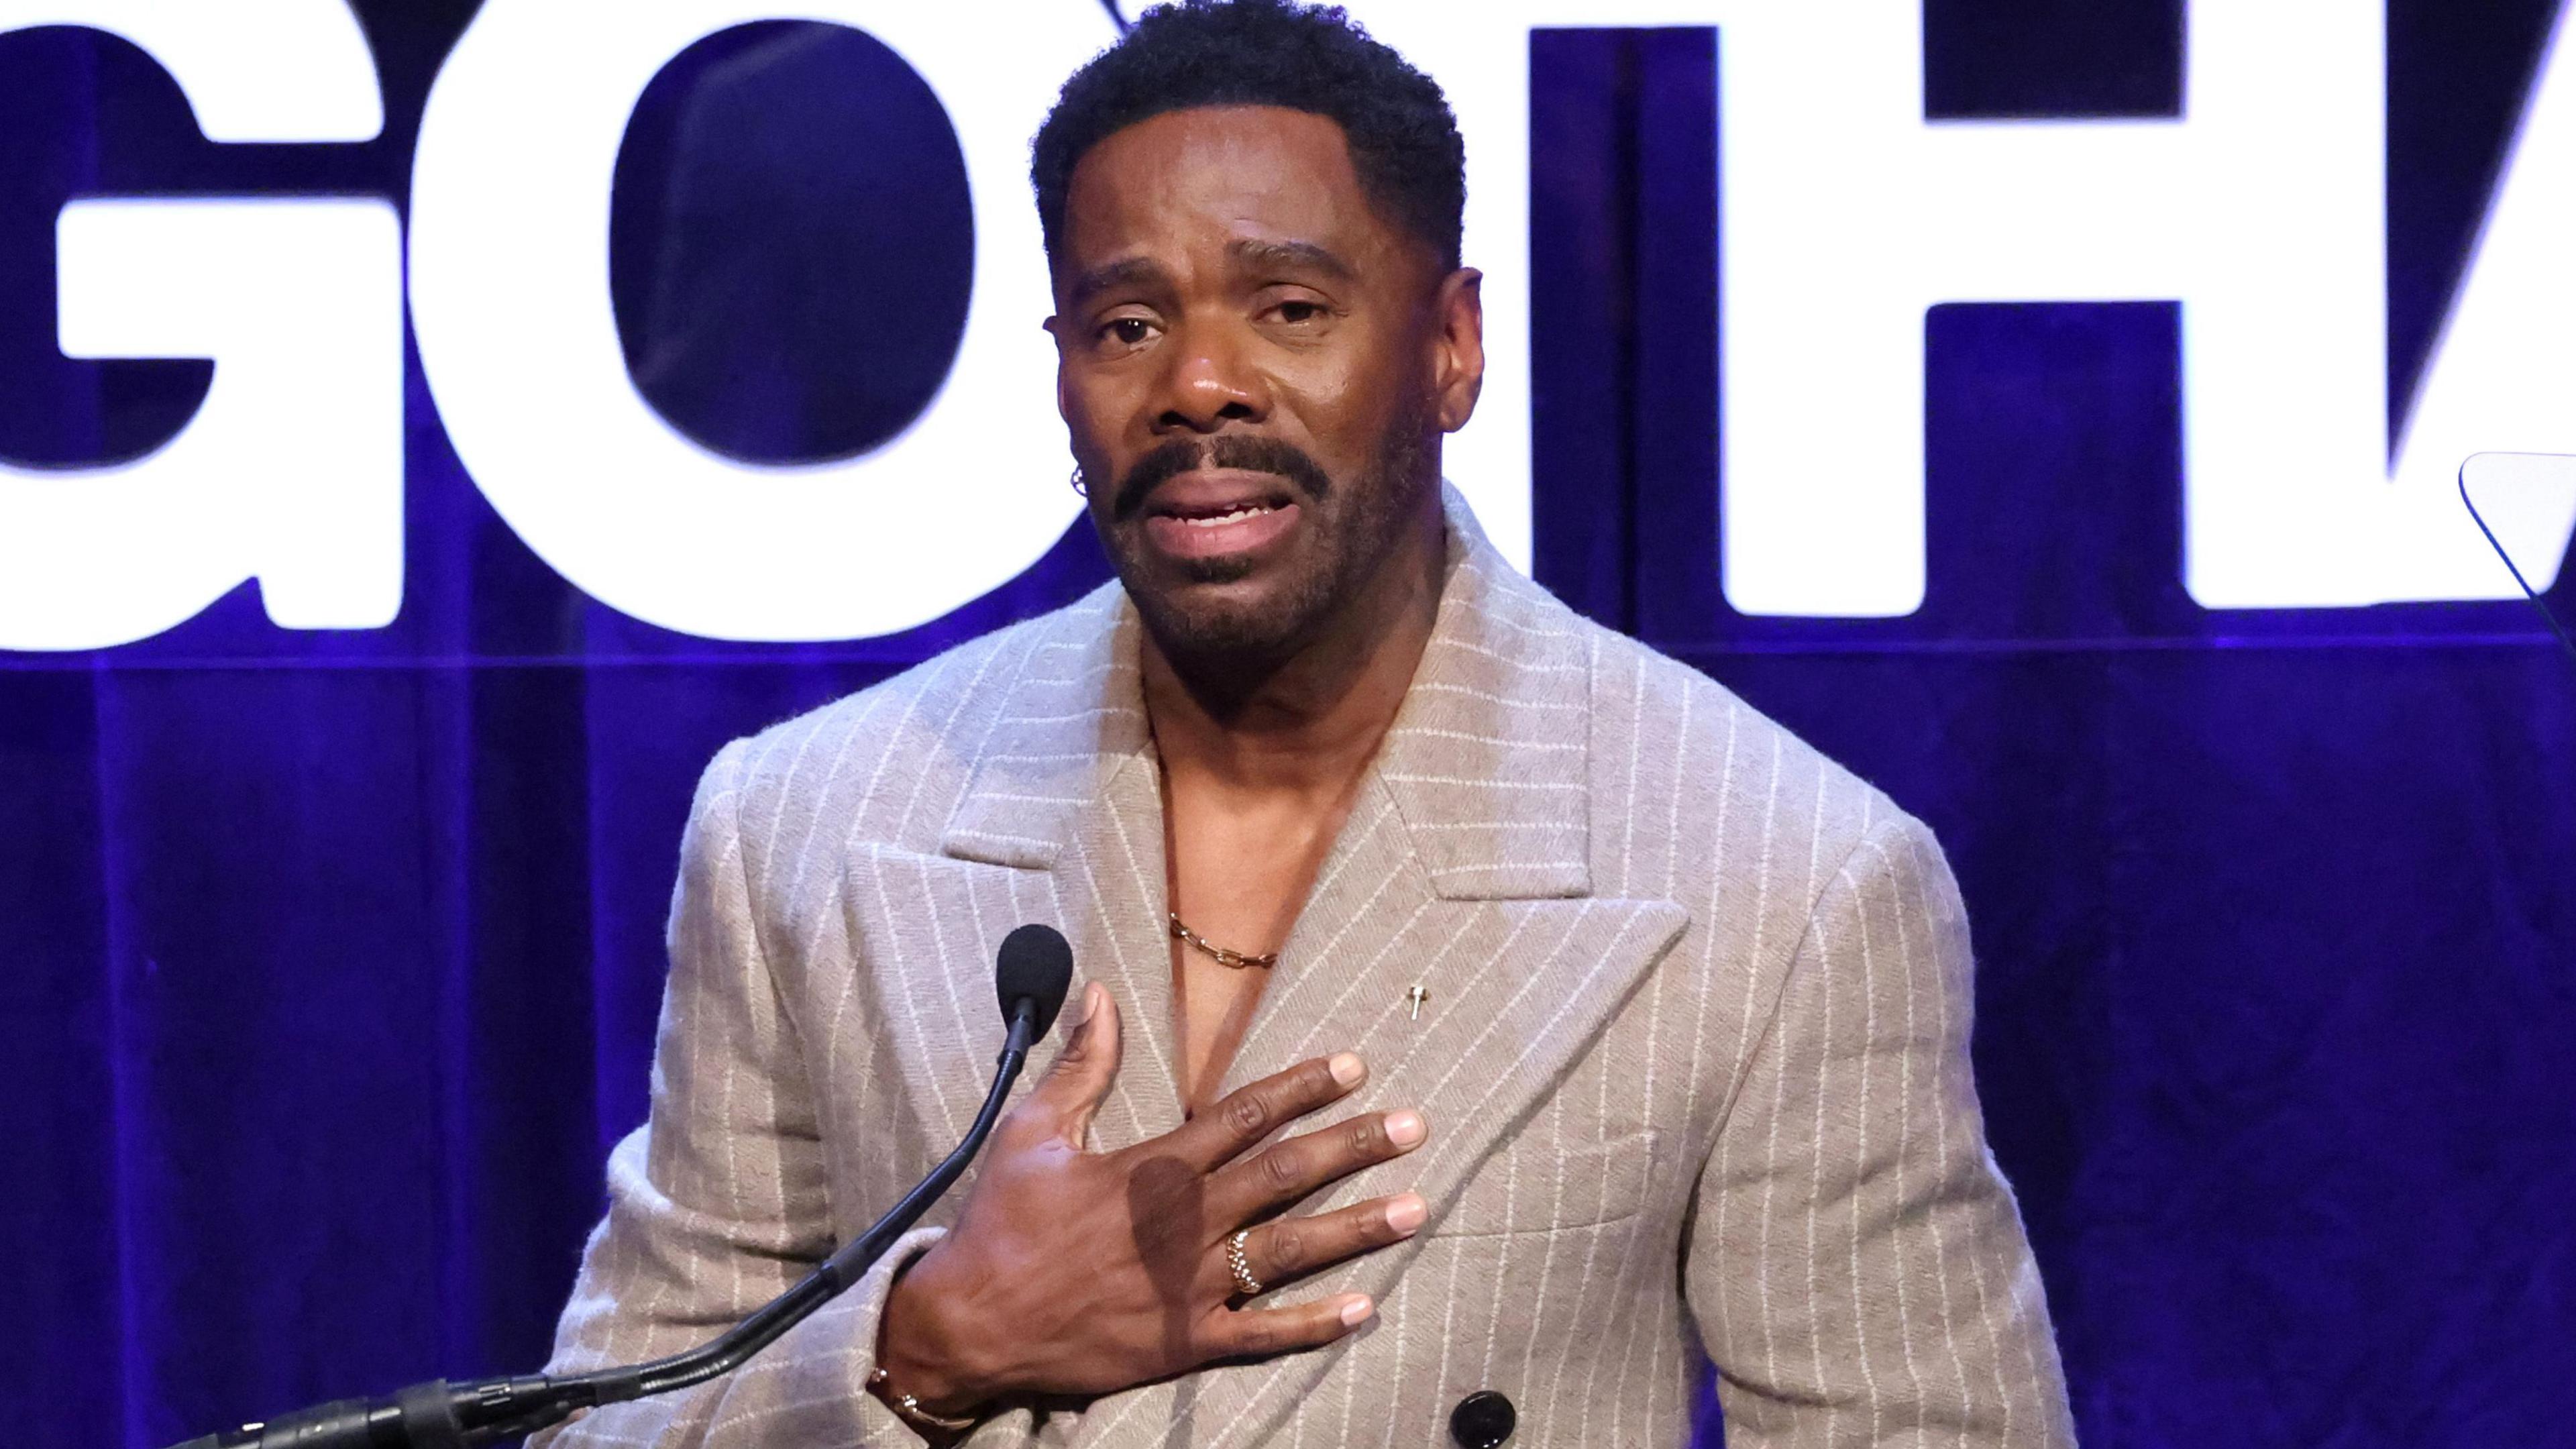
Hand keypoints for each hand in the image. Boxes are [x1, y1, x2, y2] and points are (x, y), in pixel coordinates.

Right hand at [874, 981, 1429, 1417]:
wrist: (969, 1325)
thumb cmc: (1001, 1224)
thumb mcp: (1032, 1131)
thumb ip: (1082, 1065)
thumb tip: (1099, 994)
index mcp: (1153, 1168)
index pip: (1246, 1114)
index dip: (1305, 1087)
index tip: (1353, 1068)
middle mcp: (1184, 1222)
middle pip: (1286, 1173)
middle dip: (1354, 1145)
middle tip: (1413, 1126)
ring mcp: (1188, 1286)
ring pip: (1288, 1249)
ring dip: (1356, 1227)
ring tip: (1414, 1207)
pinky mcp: (1182, 1342)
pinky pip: (1261, 1335)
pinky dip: (1313, 1325)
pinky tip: (1361, 1308)